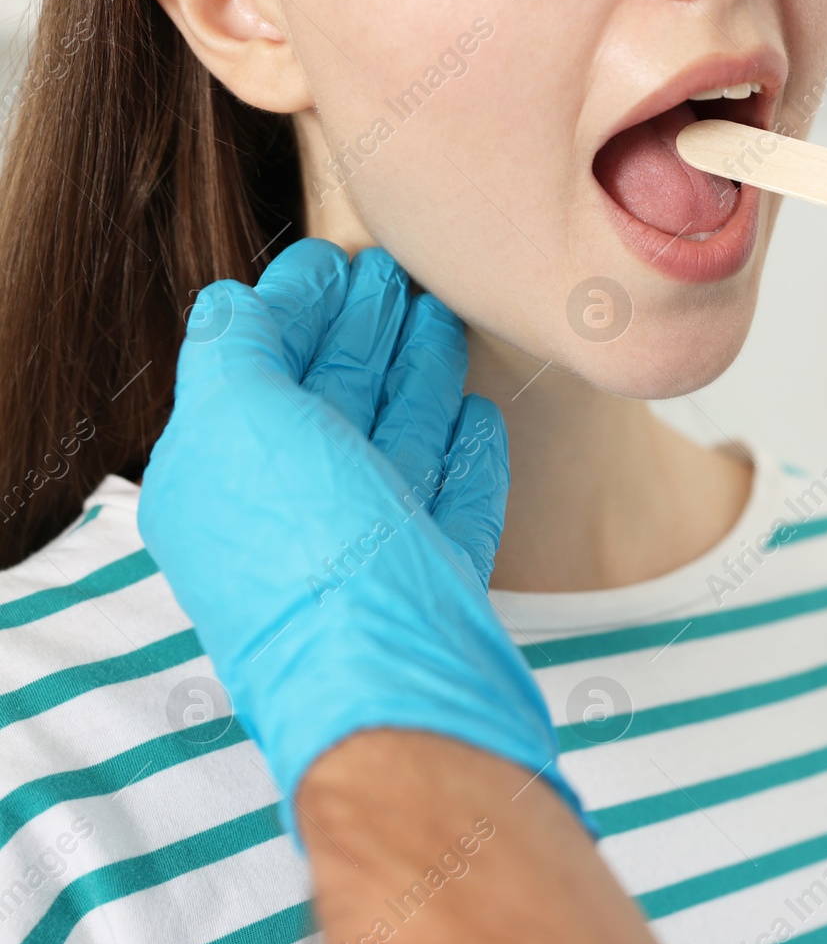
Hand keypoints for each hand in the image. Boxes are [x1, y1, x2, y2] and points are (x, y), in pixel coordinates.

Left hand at [139, 240, 576, 819]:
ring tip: (442, 316)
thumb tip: (239, 303)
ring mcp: (370, 552)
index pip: (258, 370)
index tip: (334, 258)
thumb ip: (232, 351)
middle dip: (359, 332)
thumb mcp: (238, 422)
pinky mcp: (436, 583)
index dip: (294, 307)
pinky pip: (452, 502)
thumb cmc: (309, 553)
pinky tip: (482, 415)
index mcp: (227, 478)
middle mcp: (295, 514)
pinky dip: (466, 455)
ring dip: (417, 376)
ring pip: (396, 443)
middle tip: (396, 272)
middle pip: (331, 402)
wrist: (394, 685)